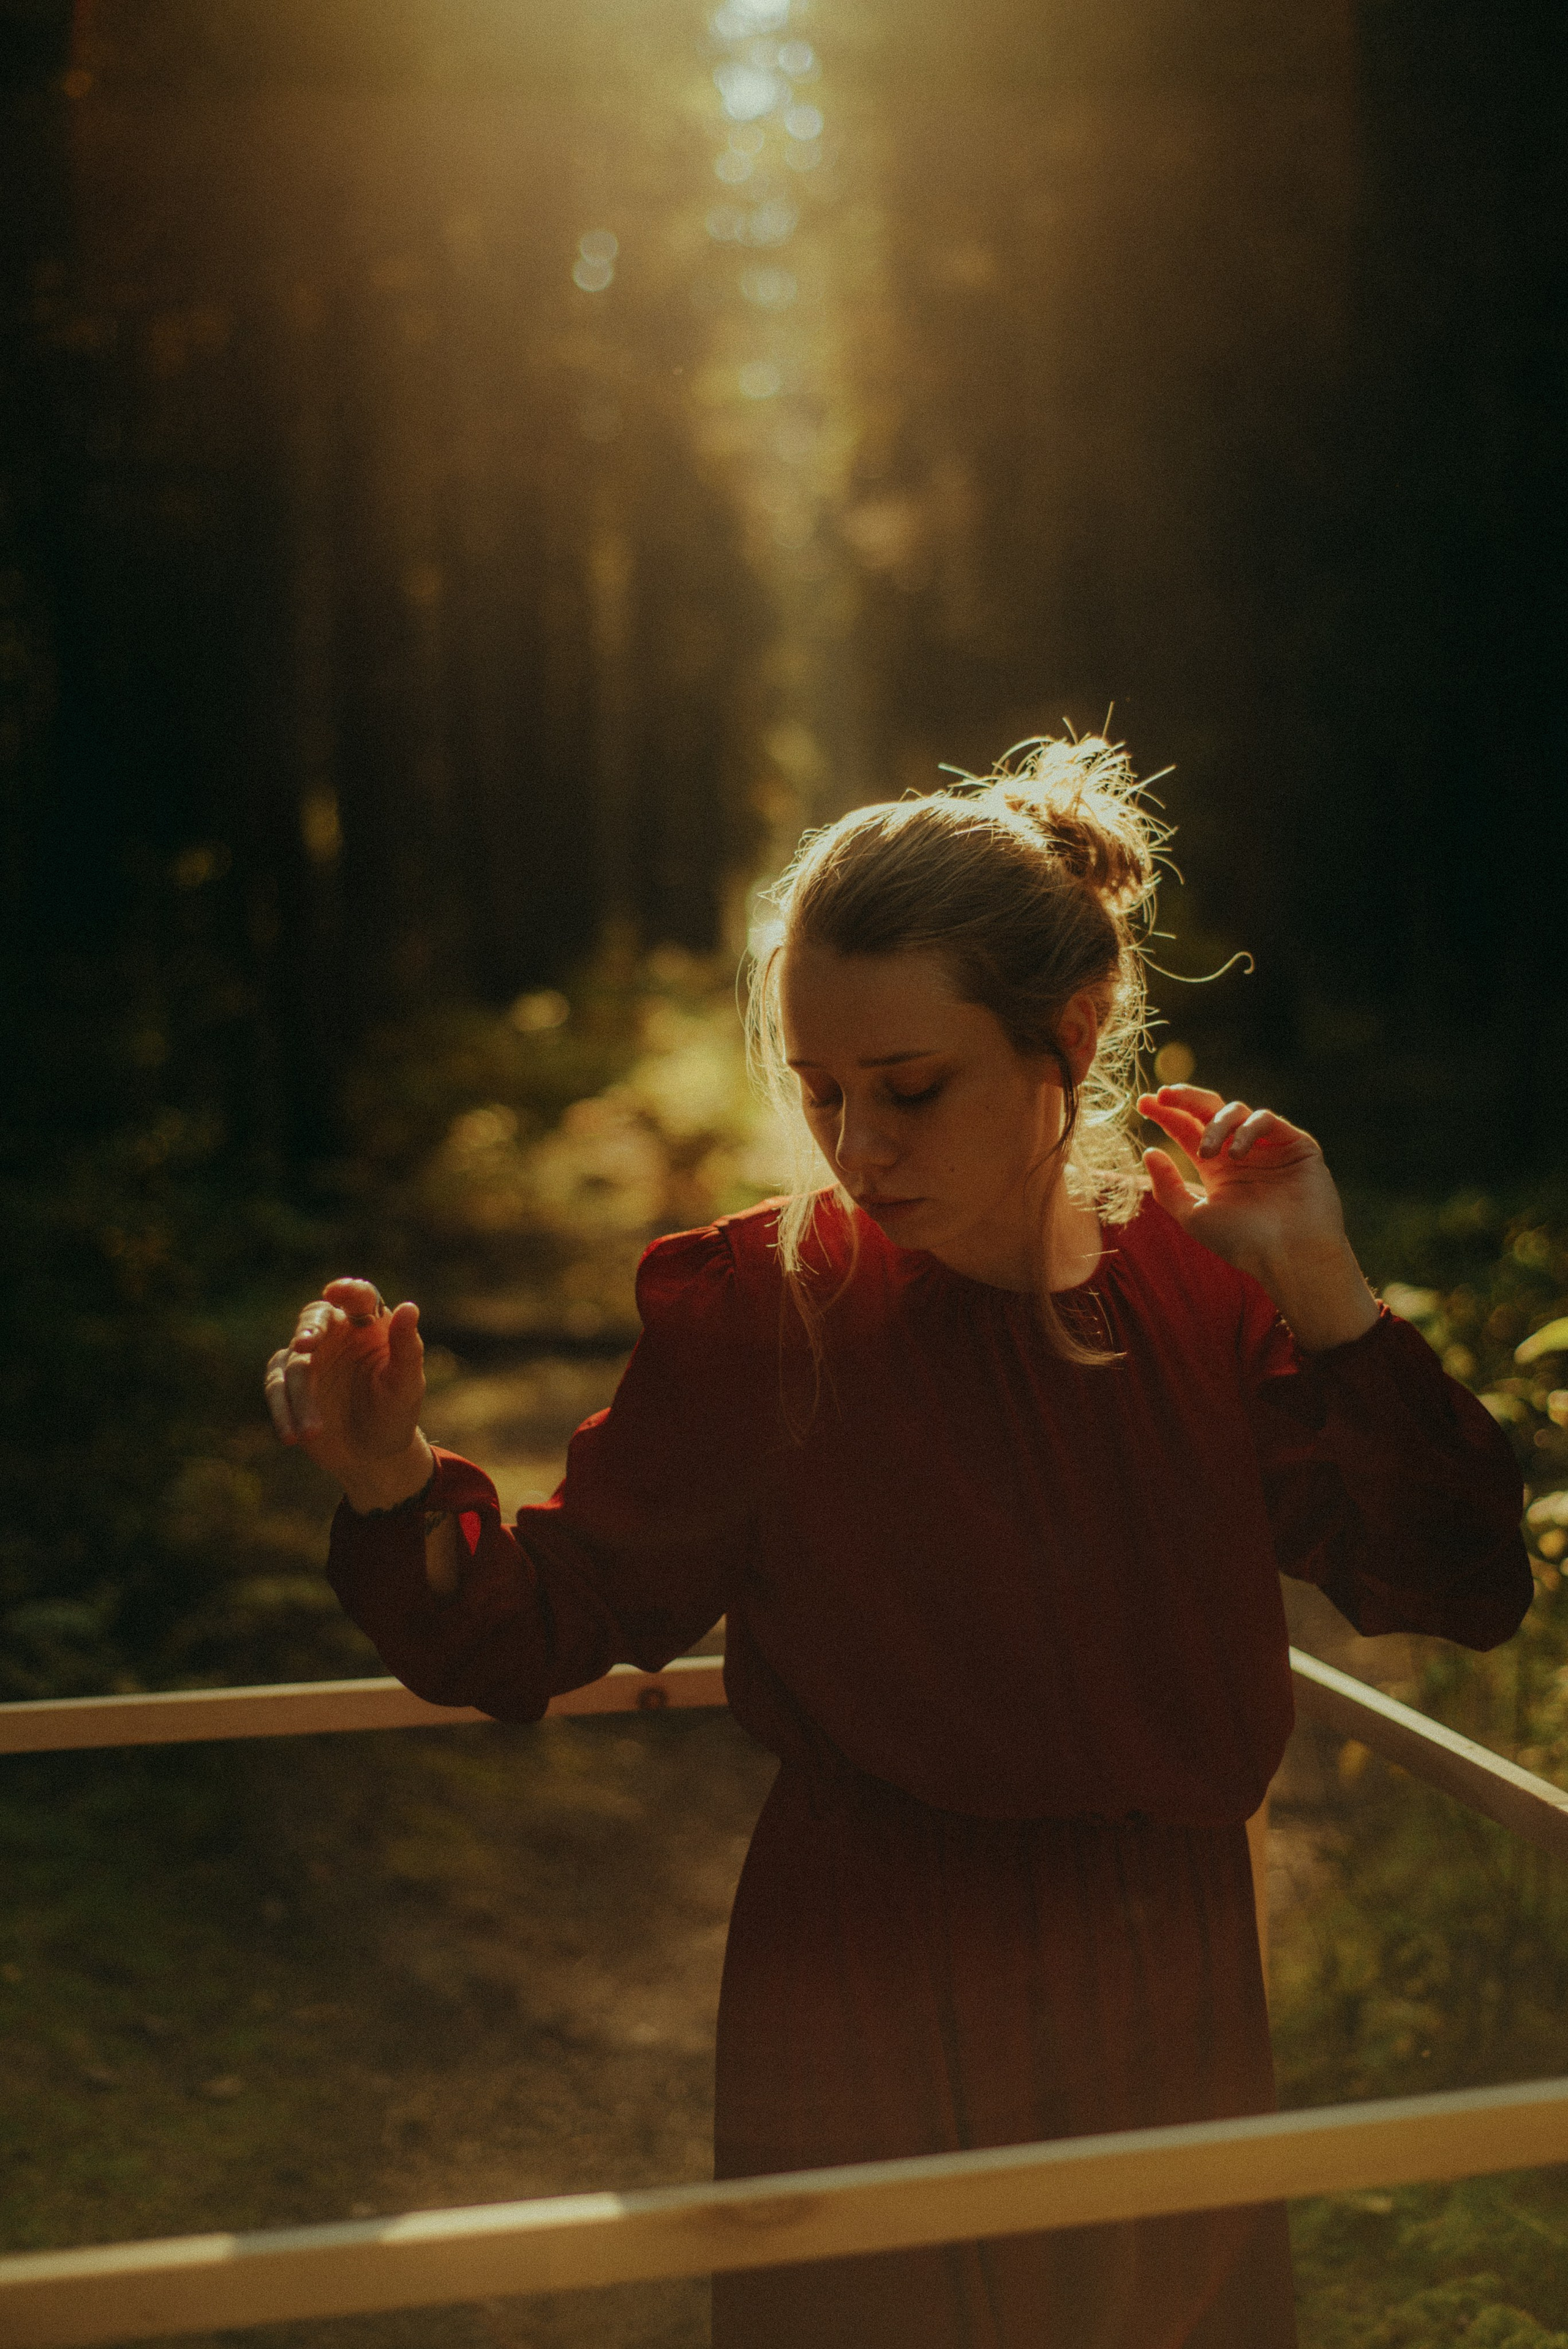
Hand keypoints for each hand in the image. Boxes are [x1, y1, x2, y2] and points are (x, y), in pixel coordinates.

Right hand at [264, 1278, 431, 1511]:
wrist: (373, 1455)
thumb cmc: (396, 1412)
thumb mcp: (406, 1383)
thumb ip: (406, 1347)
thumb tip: (409, 1307)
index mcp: (368, 1325)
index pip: (359, 1297)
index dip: (348, 1290)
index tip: (337, 1293)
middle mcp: (335, 1334)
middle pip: (315, 1317)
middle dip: (309, 1329)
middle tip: (305, 1345)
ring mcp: (309, 1358)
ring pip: (294, 1363)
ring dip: (301, 1397)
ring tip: (314, 1431)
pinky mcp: (288, 1385)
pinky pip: (276, 1390)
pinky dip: (282, 1412)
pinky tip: (291, 1435)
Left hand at [1137, 1086, 1378, 1350]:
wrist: (1290, 1255)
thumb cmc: (1242, 1242)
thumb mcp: (1194, 1217)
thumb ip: (1168, 1188)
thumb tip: (1149, 1151)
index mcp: (1216, 1167)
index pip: (1187, 1129)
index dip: (1167, 1114)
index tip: (1144, 1103)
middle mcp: (1241, 1152)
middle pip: (1209, 1110)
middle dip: (1185, 1098)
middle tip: (1165, 1095)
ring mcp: (1269, 1146)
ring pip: (1237, 1111)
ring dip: (1216, 1125)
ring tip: (1206, 1152)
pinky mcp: (1296, 1144)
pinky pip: (1266, 1120)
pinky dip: (1247, 1130)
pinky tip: (1236, 1154)